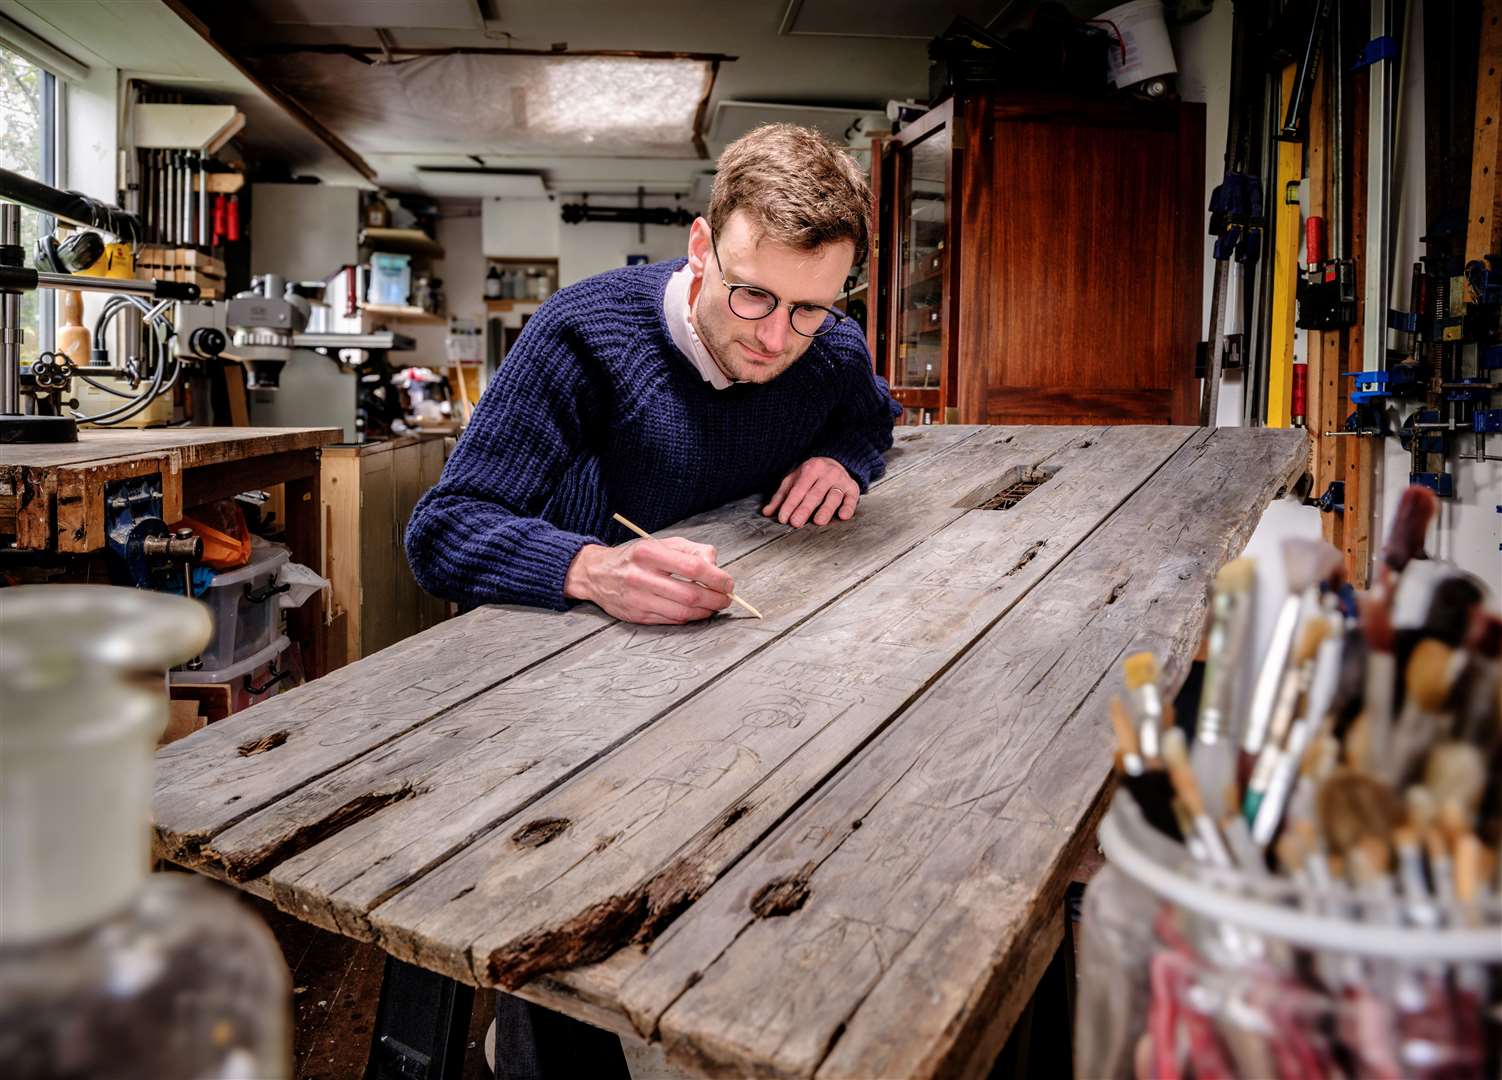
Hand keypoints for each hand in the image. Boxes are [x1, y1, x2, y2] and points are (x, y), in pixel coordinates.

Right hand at [564, 536, 733, 623]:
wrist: (596, 574)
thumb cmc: (633, 557)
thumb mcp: (660, 543)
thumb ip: (691, 550)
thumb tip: (715, 565)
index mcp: (649, 553)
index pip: (693, 567)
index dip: (717, 578)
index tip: (728, 582)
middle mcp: (642, 576)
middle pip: (691, 594)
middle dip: (716, 598)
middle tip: (726, 598)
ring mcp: (639, 599)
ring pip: (683, 612)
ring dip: (706, 611)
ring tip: (714, 605)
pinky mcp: (638, 615)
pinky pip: (672, 620)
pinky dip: (690, 618)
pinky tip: (697, 611)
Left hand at [762, 457, 858, 527]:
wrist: (838, 461)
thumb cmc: (812, 475)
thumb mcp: (794, 480)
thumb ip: (781, 496)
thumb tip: (767, 512)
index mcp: (811, 469)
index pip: (798, 489)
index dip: (790, 504)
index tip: (783, 518)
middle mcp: (827, 473)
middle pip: (814, 494)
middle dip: (804, 509)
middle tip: (796, 522)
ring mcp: (841, 481)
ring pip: (833, 496)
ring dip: (826, 509)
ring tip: (818, 521)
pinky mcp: (853, 488)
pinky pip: (852, 499)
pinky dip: (848, 507)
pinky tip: (842, 516)